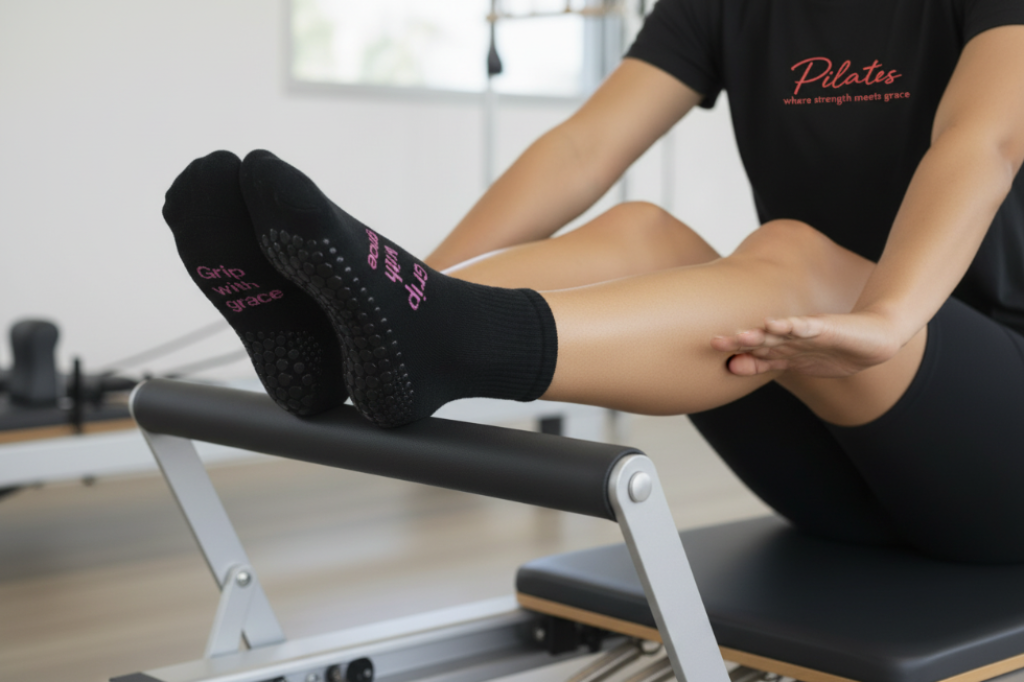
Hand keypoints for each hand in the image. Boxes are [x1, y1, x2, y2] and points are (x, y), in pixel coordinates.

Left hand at [711, 311, 902, 376]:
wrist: (876, 338)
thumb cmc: (833, 351)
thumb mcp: (796, 363)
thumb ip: (765, 364)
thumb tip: (731, 367)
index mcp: (783, 347)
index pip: (754, 351)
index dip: (735, 353)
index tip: (711, 354)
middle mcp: (790, 337)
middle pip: (761, 340)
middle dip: (739, 342)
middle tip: (715, 342)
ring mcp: (807, 332)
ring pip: (780, 333)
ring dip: (761, 334)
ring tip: (743, 336)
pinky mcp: (825, 327)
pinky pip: (807, 327)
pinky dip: (793, 327)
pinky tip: (778, 324)